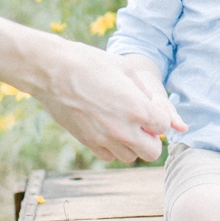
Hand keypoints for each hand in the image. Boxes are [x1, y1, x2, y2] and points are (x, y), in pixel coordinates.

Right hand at [30, 42, 184, 164]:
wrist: (52, 70)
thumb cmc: (91, 63)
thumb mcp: (126, 69)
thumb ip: (149, 94)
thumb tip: (167, 115)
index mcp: (138, 108)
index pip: (164, 127)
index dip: (159, 117)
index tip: (150, 108)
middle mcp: (123, 129)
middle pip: (152, 152)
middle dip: (151, 138)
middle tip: (141, 121)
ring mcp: (104, 139)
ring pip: (131, 157)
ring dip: (132, 144)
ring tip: (123, 124)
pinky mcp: (88, 143)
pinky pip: (110, 156)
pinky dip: (113, 147)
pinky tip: (107, 129)